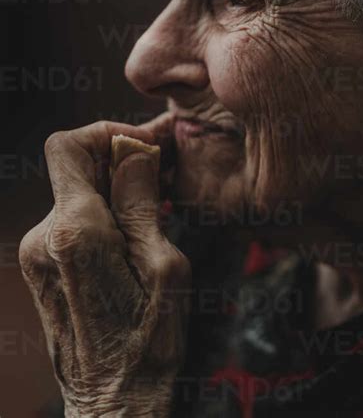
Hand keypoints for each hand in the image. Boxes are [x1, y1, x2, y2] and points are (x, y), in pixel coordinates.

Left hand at [19, 119, 190, 416]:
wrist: (114, 401)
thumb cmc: (147, 342)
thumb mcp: (164, 266)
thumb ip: (142, 203)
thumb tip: (133, 152)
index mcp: (76, 232)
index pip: (68, 146)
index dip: (106, 133)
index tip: (144, 148)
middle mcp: (45, 237)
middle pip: (74, 166)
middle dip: (118, 159)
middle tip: (163, 173)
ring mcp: (38, 253)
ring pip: (76, 190)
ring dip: (114, 186)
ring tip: (156, 205)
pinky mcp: (42, 266)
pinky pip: (73, 217)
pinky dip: (104, 210)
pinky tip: (135, 231)